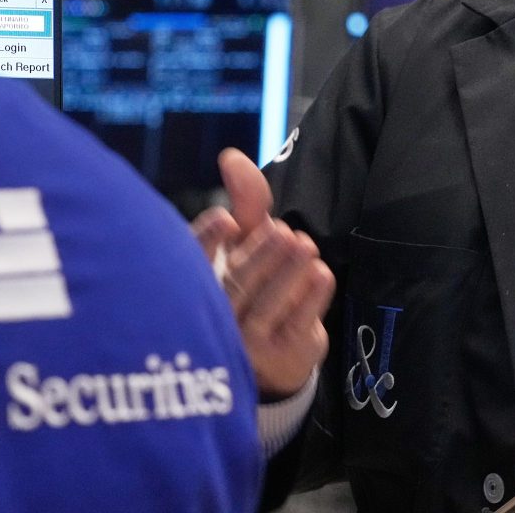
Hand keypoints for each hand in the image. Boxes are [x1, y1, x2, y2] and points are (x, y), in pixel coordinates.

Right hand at [192, 148, 335, 398]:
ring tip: (304, 245)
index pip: (193, 265)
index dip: (206, 243)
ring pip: (266, 307)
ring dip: (287, 274)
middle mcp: (213, 320)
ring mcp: (246, 345)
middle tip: (284, 232)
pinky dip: (311, 299)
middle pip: (235, 286)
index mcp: (198, 287)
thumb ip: (245, 201)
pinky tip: (321, 273)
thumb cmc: (255, 284)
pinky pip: (297, 326)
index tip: (224, 219)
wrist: (274, 355)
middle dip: (260, 257)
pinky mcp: (282, 359)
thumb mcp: (250, 241)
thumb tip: (231, 156)